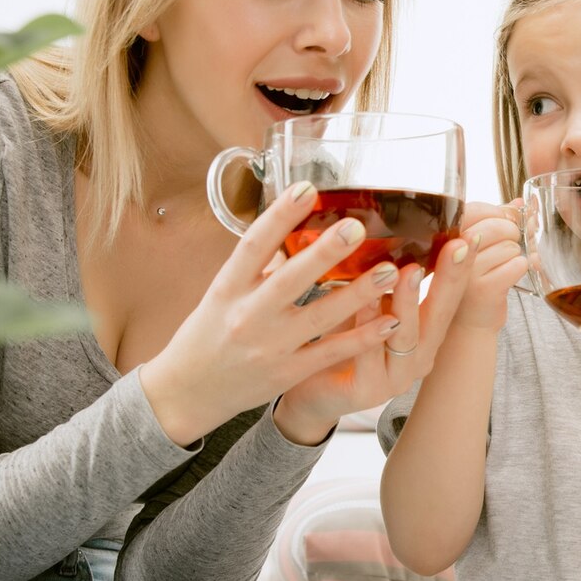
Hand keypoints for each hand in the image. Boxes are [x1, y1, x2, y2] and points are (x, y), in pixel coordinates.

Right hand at [136, 180, 472, 445]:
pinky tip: (390, 321)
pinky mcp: (287, 373)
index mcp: (228, 288)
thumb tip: (291, 229)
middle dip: (324, 253)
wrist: (190, 391)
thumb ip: (258, 266)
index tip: (306, 189)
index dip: (280, 216)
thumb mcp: (223, 293)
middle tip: (356, 227)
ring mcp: (269, 347)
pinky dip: (362, 338)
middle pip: (289, 279)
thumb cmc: (209, 333)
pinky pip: (331, 353)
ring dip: (358, 294)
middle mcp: (247, 315)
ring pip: (320, 317)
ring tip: (390, 271)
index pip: (253, 245)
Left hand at [274, 233, 479, 441]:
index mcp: (423, 334)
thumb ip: (382, 277)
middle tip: (457, 247)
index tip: (468, 237)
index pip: (449, 298)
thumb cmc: (342, 340)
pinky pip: (369, 358)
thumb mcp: (368, 304)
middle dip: (449, 279)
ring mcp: (395, 377)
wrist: (311, 392)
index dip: (460, 270)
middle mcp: (417, 356)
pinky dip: (367, 328)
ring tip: (408, 271)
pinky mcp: (367, 391)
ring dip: (407, 301)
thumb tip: (388, 223)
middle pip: (439, 315)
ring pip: (407, 336)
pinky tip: (362, 304)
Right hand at [451, 198, 527, 331]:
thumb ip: (495, 222)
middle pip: (497, 226)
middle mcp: (451, 253)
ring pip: (511, 246)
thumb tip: (519, 203)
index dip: (497, 213)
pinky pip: (519, 264)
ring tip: (501, 267)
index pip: (477, 209)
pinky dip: (521, 269)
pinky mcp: (486, 289)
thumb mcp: (475, 249)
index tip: (504, 222)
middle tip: (506, 247)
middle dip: (511, 234)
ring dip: (514, 255)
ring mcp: (468, 272)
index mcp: (445, 237)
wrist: (466, 324)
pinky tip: (508, 277)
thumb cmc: (471, 282)